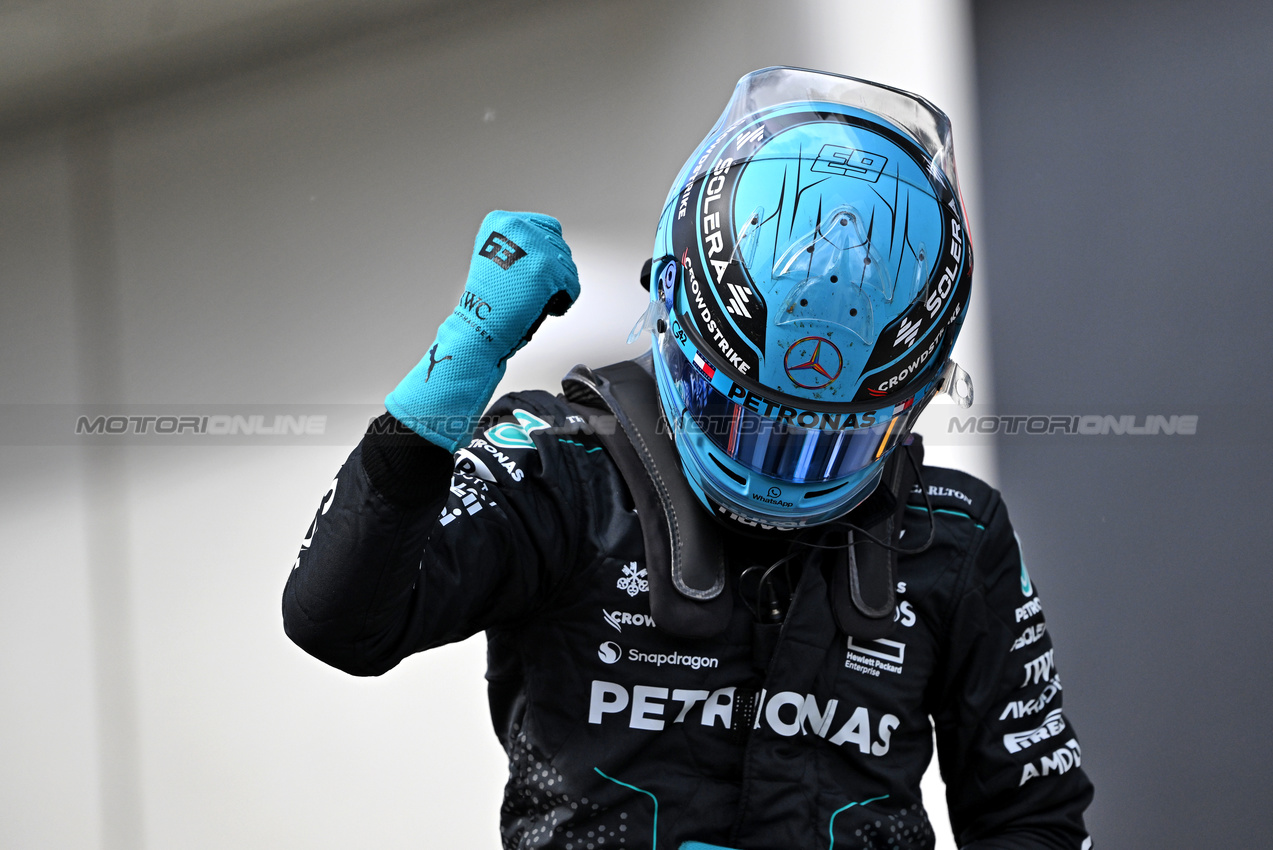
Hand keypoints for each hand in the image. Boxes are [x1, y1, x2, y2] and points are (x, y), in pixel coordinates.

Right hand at [386, 211, 579, 450]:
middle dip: (553, 271)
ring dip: (559, 287)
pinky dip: (564, 300)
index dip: (547, 252)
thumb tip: (553, 244)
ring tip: (537, 300)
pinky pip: (572, 284)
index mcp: (501, 220)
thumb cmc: (487, 300)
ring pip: (568, 265)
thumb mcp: (497, 256)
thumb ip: (522, 244)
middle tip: (536, 291)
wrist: (480, 326)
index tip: (538, 271)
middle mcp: (517, 227)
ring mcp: (535, 246)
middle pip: (559, 246)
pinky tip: (546, 308)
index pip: (546, 226)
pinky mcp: (548, 268)